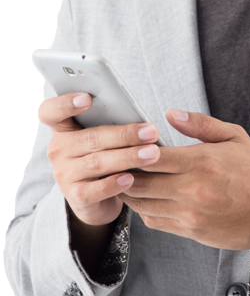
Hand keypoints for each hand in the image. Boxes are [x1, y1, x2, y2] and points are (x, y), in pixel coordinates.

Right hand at [40, 92, 161, 226]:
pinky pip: (94, 190)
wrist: (97, 198)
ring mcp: (64, 174)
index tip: (88, 98)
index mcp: (63, 128)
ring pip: (97, 162)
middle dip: (125, 134)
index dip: (66, 103)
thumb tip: (143, 120)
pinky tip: (131, 179)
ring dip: (128, 157)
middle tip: (151, 132)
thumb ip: (113, 124)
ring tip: (152, 154)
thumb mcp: (103, 138)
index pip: (51, 111)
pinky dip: (114, 184)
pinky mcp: (75, 196)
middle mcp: (59, 149)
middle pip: (91, 138)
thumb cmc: (104, 155)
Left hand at [118, 109, 249, 250]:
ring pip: (142, 204)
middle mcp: (193, 188)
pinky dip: (144, 210)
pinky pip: (154, 221)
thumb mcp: (235, 137)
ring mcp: (190, 212)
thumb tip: (170, 113)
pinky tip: (147, 199)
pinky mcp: (189, 230)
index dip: (135, 151)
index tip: (129, 146)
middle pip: (141, 182)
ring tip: (127, 180)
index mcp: (203, 161)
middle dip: (126, 172)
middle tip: (119, 164)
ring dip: (131, 192)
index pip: (153, 157)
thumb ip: (201, 124)